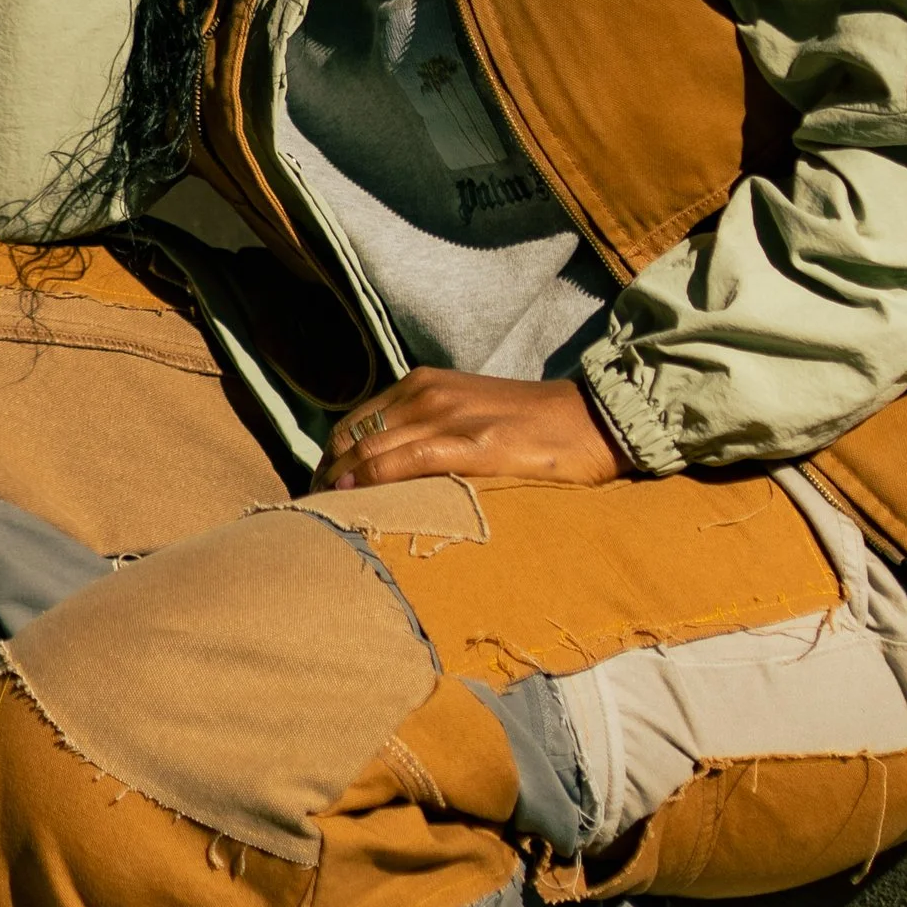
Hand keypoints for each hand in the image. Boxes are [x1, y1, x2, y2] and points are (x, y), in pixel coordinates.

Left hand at [316, 370, 626, 491]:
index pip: (354, 423)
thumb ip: (427, 429)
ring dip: (342, 487)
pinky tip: (359, 506)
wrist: (590, 421)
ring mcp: (447, 417)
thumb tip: (382, 470)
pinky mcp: (471, 446)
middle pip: (352, 438)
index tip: (320, 496)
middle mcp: (427, 393)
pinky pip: (404, 464)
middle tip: (315, 516)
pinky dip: (373, 485)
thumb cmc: (531, 425)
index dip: (331, 462)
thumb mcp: (468, 413)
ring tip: (327, 522)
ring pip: (369, 451)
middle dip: (328, 478)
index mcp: (424, 384)